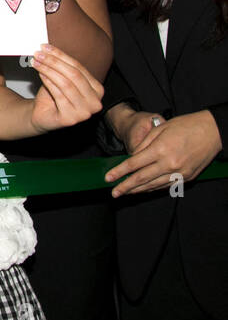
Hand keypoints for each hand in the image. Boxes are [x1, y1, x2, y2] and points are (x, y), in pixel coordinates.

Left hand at [28, 44, 104, 132]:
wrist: (42, 115)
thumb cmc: (53, 96)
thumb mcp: (60, 78)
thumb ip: (61, 66)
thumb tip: (49, 48)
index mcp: (97, 90)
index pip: (80, 68)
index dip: (61, 56)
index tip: (45, 47)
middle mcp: (95, 102)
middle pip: (74, 75)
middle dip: (54, 62)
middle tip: (39, 54)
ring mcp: (84, 112)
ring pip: (66, 84)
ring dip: (48, 70)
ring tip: (36, 62)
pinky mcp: (70, 119)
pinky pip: (59, 95)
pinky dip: (48, 82)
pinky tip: (40, 75)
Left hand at [106, 110, 222, 196]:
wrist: (213, 131)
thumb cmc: (185, 125)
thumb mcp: (160, 129)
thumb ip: (144, 144)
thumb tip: (132, 158)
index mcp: (160, 150)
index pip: (133, 165)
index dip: (119, 172)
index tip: (107, 178)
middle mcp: (169, 164)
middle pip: (141, 179)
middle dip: (125, 187)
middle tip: (113, 192)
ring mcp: (180, 172)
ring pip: (154, 185)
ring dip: (138, 190)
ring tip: (126, 193)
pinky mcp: (188, 177)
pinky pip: (167, 186)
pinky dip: (154, 188)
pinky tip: (145, 189)